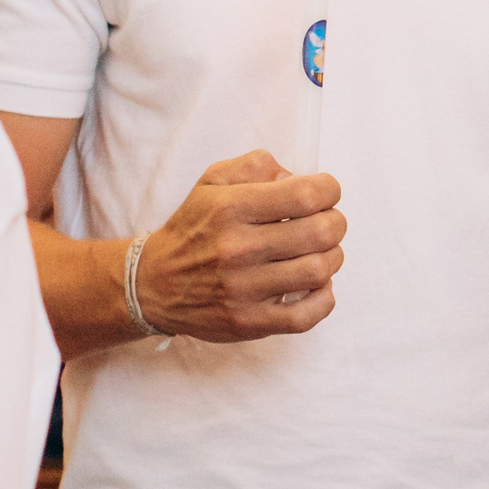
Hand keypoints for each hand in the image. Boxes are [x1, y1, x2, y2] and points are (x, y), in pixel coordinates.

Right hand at [133, 150, 345, 340]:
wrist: (152, 285)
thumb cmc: (193, 228)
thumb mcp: (213, 182)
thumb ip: (256, 166)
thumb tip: (295, 177)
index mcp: (231, 208)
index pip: (307, 194)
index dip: (329, 190)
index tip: (324, 194)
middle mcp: (237, 249)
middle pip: (322, 232)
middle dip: (335, 223)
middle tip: (326, 223)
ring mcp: (243, 289)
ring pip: (320, 271)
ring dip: (331, 258)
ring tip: (318, 253)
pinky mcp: (249, 322)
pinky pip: (307, 316)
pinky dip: (323, 299)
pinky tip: (315, 286)